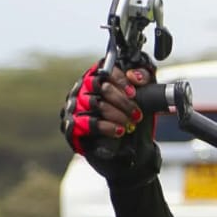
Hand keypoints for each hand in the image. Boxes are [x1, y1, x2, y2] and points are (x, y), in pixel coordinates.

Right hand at [60, 61, 159, 186]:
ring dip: (117, 115)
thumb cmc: (129, 115)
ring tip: (130, 124)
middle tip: (137, 114)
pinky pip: (89, 123)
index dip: (121, 80)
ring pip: (96, 104)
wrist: (124, 146)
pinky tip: (119, 131)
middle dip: (123, 102)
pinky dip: (107, 127)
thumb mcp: (142, 93)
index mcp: (98, 77)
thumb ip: (143, 78)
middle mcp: (83, 88)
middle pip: (102, 87)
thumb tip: (135, 76)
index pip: (105, 70)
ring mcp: (75, 105)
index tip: (133, 93)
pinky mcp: (73, 124)